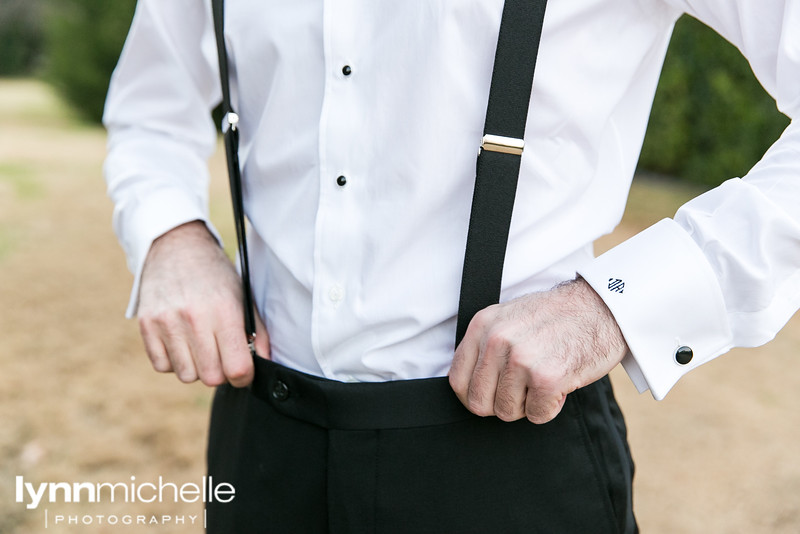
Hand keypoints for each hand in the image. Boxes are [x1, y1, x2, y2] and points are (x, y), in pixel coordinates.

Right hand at [137, 221, 269, 386]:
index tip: (243, 370)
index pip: (237, 368)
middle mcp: (194, 318)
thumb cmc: (215, 275)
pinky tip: (181, 342)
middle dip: (221, 372)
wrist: (176, 247)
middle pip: (211, 377)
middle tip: (221, 355)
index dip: (244, 376)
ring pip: (186, 375)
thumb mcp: (243, 296)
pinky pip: (162, 366)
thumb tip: (263, 365)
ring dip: (196, 367)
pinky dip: (174, 361)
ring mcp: (167, 322)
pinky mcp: (146, 324)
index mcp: (225, 311)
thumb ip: (257, 333)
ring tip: (200, 346)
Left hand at [448, 278, 627, 423]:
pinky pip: (536, 415)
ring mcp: (520, 359)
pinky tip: (560, 385)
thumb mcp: (510, 318)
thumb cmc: (559, 316)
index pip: (458, 380)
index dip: (474, 396)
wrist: (604, 307)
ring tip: (544, 381)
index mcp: (483, 325)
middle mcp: (497, 341)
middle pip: (479, 402)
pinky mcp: (546, 378)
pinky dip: (549, 408)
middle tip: (523, 391)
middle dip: (501, 404)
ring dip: (527, 405)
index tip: (491, 396)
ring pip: (507, 412)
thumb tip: (471, 382)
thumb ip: (487, 345)